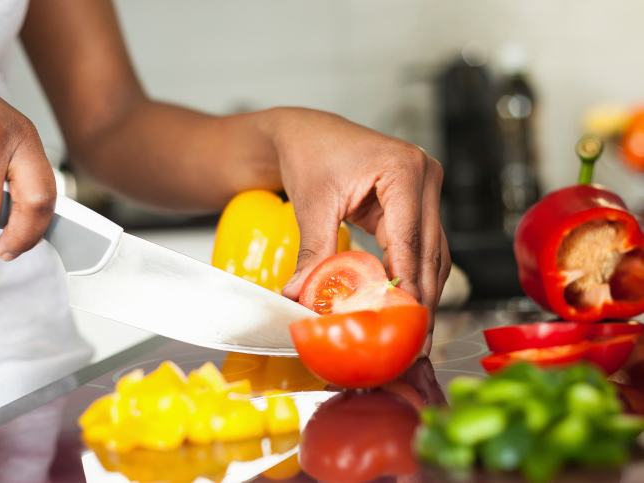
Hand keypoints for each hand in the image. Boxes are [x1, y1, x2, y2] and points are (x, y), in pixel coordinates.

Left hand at [270, 108, 450, 353]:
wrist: (307, 134)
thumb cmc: (311, 154)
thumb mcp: (313, 204)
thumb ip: (314, 252)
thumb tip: (303, 295)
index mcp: (404, 170)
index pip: (410, 241)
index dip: (409, 287)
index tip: (405, 323)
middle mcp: (424, 177)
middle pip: (430, 251)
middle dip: (422, 299)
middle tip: (416, 342)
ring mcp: (425, 190)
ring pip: (433, 253)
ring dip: (423, 292)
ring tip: (415, 333)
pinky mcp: (415, 204)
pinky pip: (420, 247)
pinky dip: (414, 276)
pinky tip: (406, 305)